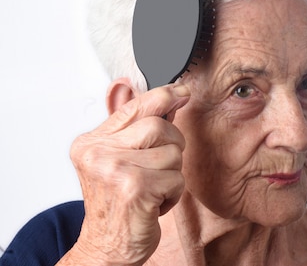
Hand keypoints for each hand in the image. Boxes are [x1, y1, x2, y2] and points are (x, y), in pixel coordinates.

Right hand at [63, 83, 189, 265]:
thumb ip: (139, 129)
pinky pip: (176, 179)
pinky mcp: (134, 189)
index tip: (182, 92)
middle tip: (160, 167)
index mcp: (91, 143)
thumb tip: (174, 96)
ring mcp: (115, 170)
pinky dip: (173, 194)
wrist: (107, 247)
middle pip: (159, 127)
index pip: (134, 107)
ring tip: (152, 189)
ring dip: (171, 175)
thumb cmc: (118, 203)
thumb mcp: (120, 161)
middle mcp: (98, 154)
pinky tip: (154, 204)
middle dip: (172, 146)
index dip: (164, 96)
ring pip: (172, 153)